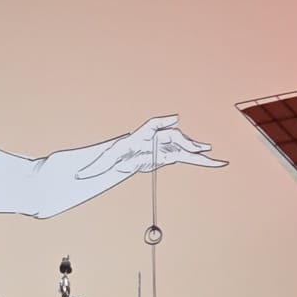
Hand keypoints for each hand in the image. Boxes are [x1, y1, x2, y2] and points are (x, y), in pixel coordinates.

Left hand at [74, 115, 226, 180]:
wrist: (123, 156)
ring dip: (195, 150)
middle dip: (183, 141)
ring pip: (183, 146)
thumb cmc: (114, 155)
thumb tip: (79, 177)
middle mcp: (156, 139)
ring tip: (209, 154)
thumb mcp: (103, 162)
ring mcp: (166, 146)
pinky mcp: (171, 155)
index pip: (152, 126)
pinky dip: (202, 161)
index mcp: (140, 137)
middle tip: (193, 148)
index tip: (174, 119)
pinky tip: (217, 163)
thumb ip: (93, 169)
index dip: (163, 122)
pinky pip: (189, 158)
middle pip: (172, 137)